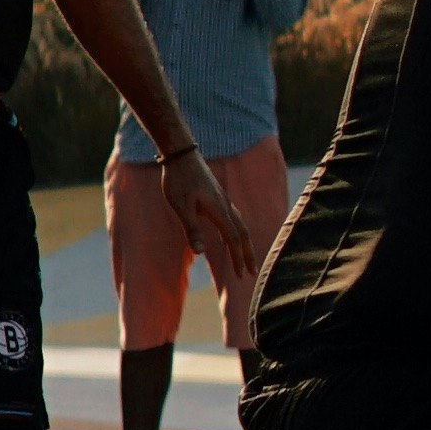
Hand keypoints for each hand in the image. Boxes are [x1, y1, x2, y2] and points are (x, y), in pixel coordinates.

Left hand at [164, 144, 261, 340]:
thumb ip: (191, 229)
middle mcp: (225, 205)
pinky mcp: (217, 196)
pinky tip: (228, 239)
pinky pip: (233, 218)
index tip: (240, 276)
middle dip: (248, 254)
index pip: (233, 239)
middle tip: (252, 273)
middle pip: (242, 234)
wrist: (181, 154)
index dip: (237, 258)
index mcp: (218, 210)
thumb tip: (200, 252)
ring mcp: (223, 200)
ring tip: (245, 258)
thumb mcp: (180, 206)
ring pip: (240, 225)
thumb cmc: (178, 179)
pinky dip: (235, 232)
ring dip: (244, 244)